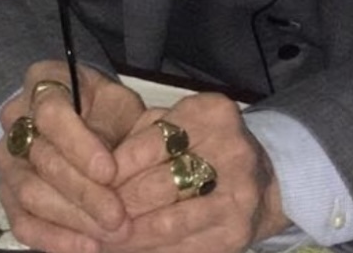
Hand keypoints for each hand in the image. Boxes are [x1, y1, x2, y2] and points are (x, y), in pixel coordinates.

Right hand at [0, 60, 145, 252]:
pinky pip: (21, 222)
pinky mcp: (6, 193)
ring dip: (72, 219)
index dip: (79, 145)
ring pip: (30, 193)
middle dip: (84, 192)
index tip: (110, 172)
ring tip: (109, 233)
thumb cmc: (108, 110)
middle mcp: (15, 117)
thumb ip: (114, 127)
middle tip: (118, 216)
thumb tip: (115, 167)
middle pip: (42, 159)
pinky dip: (53, 238)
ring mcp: (6, 158)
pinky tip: (85, 246)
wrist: (91, 123)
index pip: (51, 112)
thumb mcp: (120, 105)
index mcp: (43, 81)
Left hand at [104, 92, 289, 252]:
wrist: (264, 181)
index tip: (88, 182)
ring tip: (101, 239)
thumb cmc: (207, 146)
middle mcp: (231, 150)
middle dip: (118, 205)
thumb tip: (94, 171)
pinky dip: (150, 251)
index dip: (116, 167)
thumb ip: (142, 136)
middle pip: (158, 184)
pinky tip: (128, 249)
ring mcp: (237, 195)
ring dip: (129, 236)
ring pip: (168, 222)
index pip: (152, 141)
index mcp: (212, 114)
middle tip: (88, 217)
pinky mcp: (235, 234)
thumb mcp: (181, 124)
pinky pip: (181, 248)